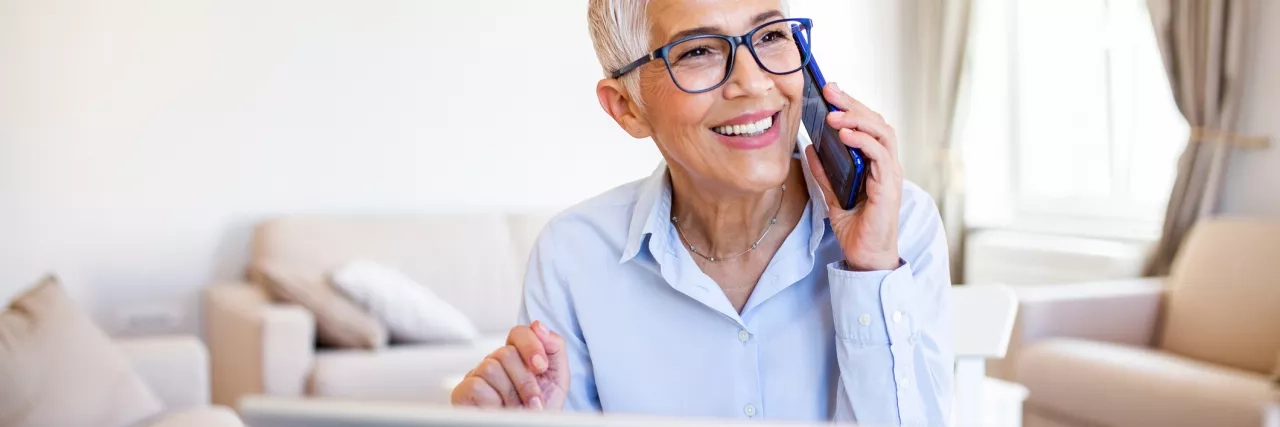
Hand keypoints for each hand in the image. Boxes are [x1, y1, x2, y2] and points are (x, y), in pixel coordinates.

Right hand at [450, 320, 569, 409]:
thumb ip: (554, 348)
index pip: (518, 333)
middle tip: (534, 401)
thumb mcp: (557, 378)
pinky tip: (500, 410)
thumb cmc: (541, 408)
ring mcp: (477, 375)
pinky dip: (494, 402)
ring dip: (512, 394)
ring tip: (518, 409)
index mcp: (517, 356)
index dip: (531, 345)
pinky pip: (477, 386)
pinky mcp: (463, 392)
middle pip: (506, 353)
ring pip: (491, 368)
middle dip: (525, 380)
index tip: (541, 367)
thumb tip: (537, 326)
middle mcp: (495, 362)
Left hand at [803, 82, 901, 270]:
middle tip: (830, 91)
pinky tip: (844, 134)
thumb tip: (809, 149)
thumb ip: (824, 173)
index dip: (851, 106)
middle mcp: (886, 165)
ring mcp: (890, 174)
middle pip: (876, 122)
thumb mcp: (832, 196)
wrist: (866, 257)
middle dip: (853, 103)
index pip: (868, 125)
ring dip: (857, 119)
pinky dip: (863, 140)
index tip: (830, 92)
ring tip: (833, 113)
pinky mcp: (888, 186)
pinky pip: (880, 155)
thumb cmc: (856, 228)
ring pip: (882, 133)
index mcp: (876, 164)